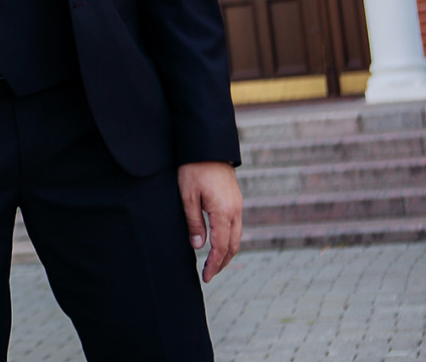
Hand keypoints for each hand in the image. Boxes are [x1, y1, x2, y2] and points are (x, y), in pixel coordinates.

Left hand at [178, 161, 241, 283]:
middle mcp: (235, 211)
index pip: (221, 247)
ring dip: (227, 253)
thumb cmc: (193, 168)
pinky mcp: (236, 200)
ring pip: (237, 237)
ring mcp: (238, 205)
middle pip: (233, 245)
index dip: (214, 264)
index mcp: (223, 212)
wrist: (208, 146)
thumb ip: (194, 222)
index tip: (206, 278)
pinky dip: (229, 240)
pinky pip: (236, 226)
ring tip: (215, 263)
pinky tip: (220, 243)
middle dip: (223, 263)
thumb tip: (199, 247)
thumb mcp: (187, 196)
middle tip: (210, 275)